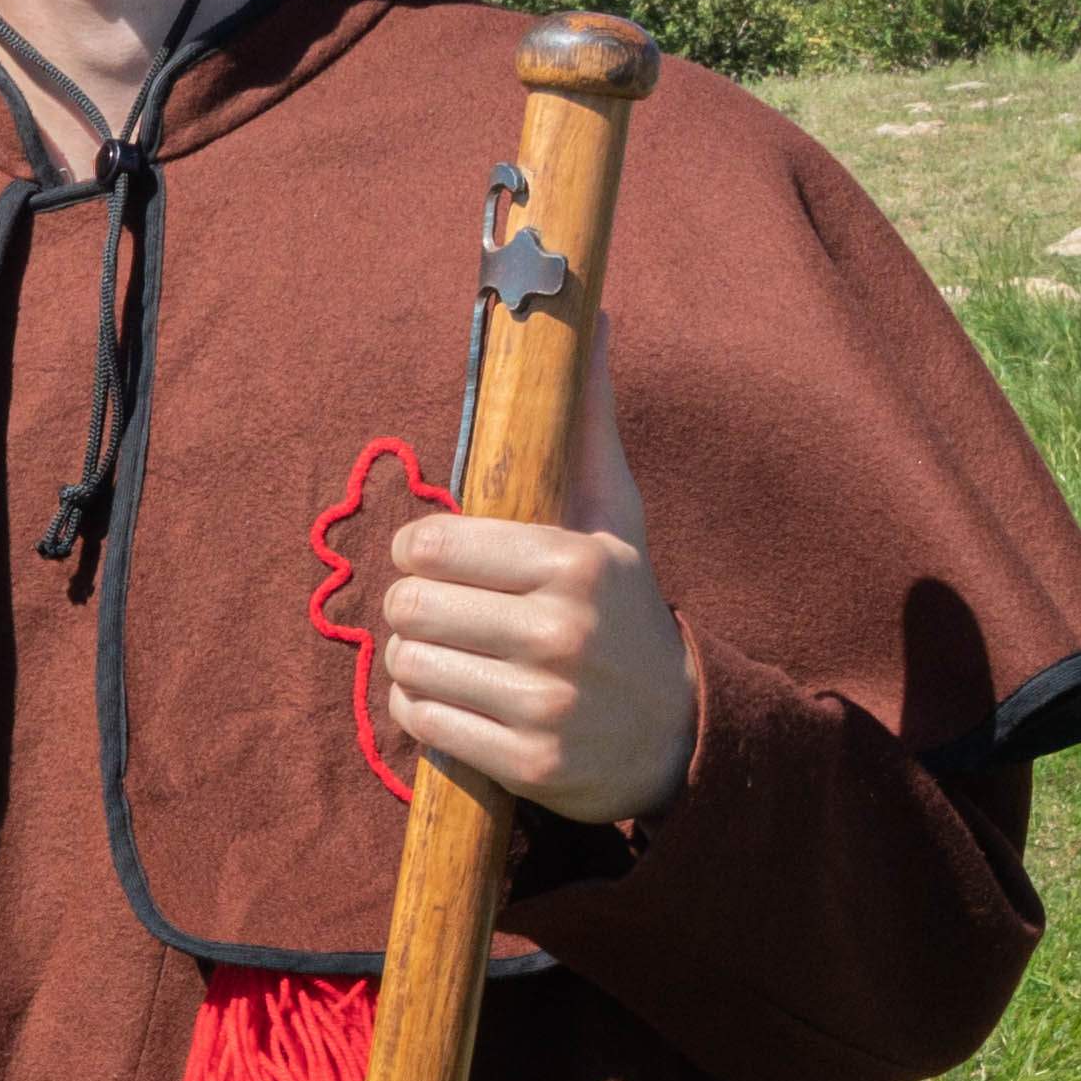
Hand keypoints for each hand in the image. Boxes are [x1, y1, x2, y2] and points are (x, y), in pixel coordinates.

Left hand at [369, 395, 694, 826]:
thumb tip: (591, 314)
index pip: (432, 545)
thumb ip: (590, 426)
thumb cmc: (625, 610)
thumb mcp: (618, 519)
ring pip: (408, 666)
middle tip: (439, 615)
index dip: (419, 553)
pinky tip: (453, 700)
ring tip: (450, 658)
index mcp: (575, 561)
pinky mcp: (529, 765)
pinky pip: (423, 723)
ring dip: (413, 662)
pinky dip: (421, 711)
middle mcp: (561, 631)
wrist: (672, 734)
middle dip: (411, 611)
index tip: (436, 562)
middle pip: (410, 608)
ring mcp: (546, 703)